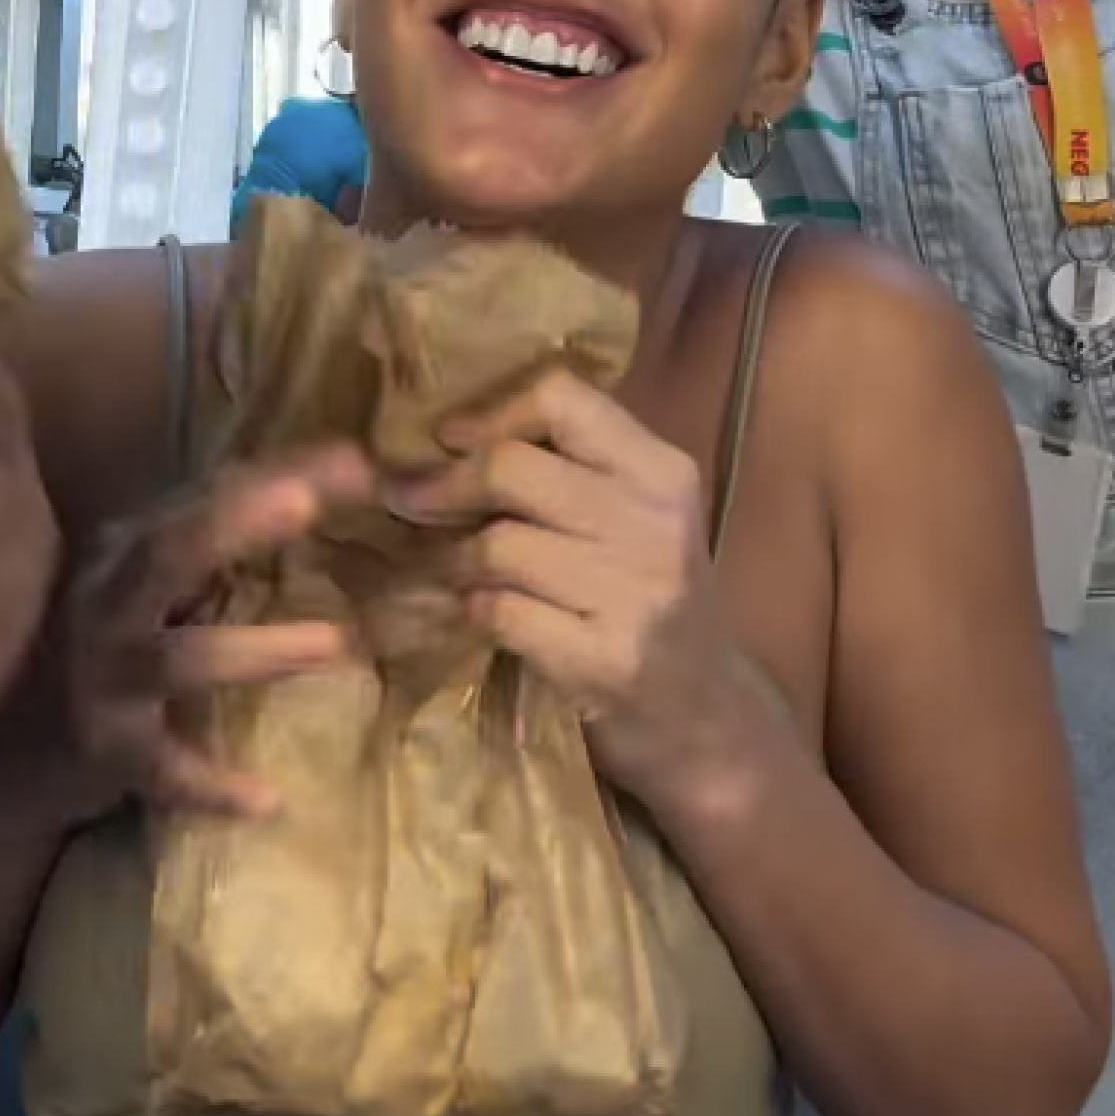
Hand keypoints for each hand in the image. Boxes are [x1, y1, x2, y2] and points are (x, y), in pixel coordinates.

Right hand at [2, 446, 371, 832]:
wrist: (3, 748)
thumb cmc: (96, 642)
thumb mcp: (143, 575)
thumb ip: (219, 526)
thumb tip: (334, 469)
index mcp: (124, 552)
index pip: (198, 498)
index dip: (271, 474)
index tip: (356, 459)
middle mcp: (107, 604)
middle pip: (166, 555)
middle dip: (233, 524)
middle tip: (305, 502)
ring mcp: (104, 679)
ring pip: (176, 660)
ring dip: (254, 651)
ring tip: (335, 643)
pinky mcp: (106, 751)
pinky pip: (163, 770)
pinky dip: (211, 785)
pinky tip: (269, 801)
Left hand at [389, 374, 777, 814]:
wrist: (709, 717)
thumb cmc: (654, 603)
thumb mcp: (639, 519)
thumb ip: (568, 469)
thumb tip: (439, 436)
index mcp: (662, 473)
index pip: (562, 398)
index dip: (490, 413)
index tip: (447, 438)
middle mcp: (655, 524)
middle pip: (511, 468)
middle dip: (442, 484)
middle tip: (406, 499)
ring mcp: (636, 595)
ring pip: (498, 544)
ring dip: (455, 558)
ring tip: (455, 569)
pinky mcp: (607, 660)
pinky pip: (502, 612)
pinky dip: (477, 610)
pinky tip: (486, 615)